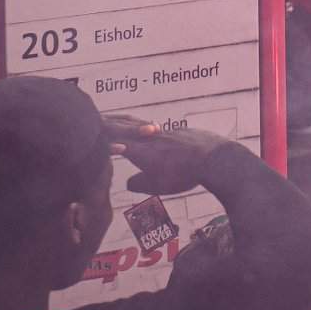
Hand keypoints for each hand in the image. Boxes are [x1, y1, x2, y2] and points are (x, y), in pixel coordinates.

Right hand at [115, 119, 230, 193]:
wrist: (212, 158)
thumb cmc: (181, 174)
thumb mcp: (156, 185)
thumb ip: (139, 183)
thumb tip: (129, 182)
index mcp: (142, 151)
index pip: (119, 144)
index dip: (107, 142)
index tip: (98, 140)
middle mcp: (152, 138)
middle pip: (131, 131)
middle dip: (119, 130)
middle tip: (107, 124)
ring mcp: (168, 132)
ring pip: (148, 129)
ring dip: (137, 129)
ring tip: (132, 130)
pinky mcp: (183, 132)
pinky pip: (164, 131)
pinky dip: (156, 132)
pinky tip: (159, 134)